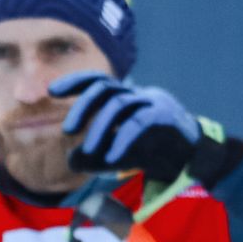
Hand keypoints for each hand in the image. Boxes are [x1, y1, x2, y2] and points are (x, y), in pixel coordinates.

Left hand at [56, 74, 233, 186]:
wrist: (191, 160)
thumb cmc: (151, 153)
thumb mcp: (116, 155)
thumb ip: (94, 157)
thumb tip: (71, 161)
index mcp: (126, 97)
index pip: (98, 80)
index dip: (74, 81)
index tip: (51, 91)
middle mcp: (139, 94)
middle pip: (106, 88)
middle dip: (82, 107)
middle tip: (67, 130)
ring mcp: (154, 101)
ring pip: (120, 104)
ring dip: (100, 129)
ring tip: (88, 151)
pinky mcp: (167, 115)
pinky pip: (139, 122)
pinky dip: (122, 140)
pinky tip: (111, 159)